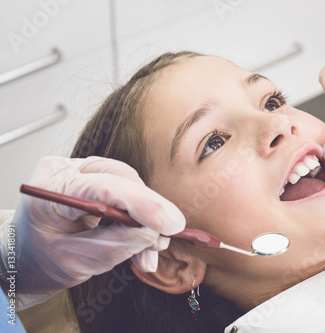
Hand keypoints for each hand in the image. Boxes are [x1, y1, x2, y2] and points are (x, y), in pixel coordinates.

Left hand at [0, 156, 184, 307]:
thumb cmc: (41, 261)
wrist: (25, 258)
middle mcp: (67, 171)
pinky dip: (141, 218)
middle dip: (150, 210)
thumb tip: (153, 234)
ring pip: (130, 185)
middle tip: (168, 237)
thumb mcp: (77, 262)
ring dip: (148, 218)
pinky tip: (146, 243)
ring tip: (152, 252)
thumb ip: (116, 246)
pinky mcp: (95, 179)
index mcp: (50, 190)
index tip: (170, 224)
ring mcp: (81, 172)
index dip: (142, 203)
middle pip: (122, 179)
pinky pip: (128, 192)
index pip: (103, 187)